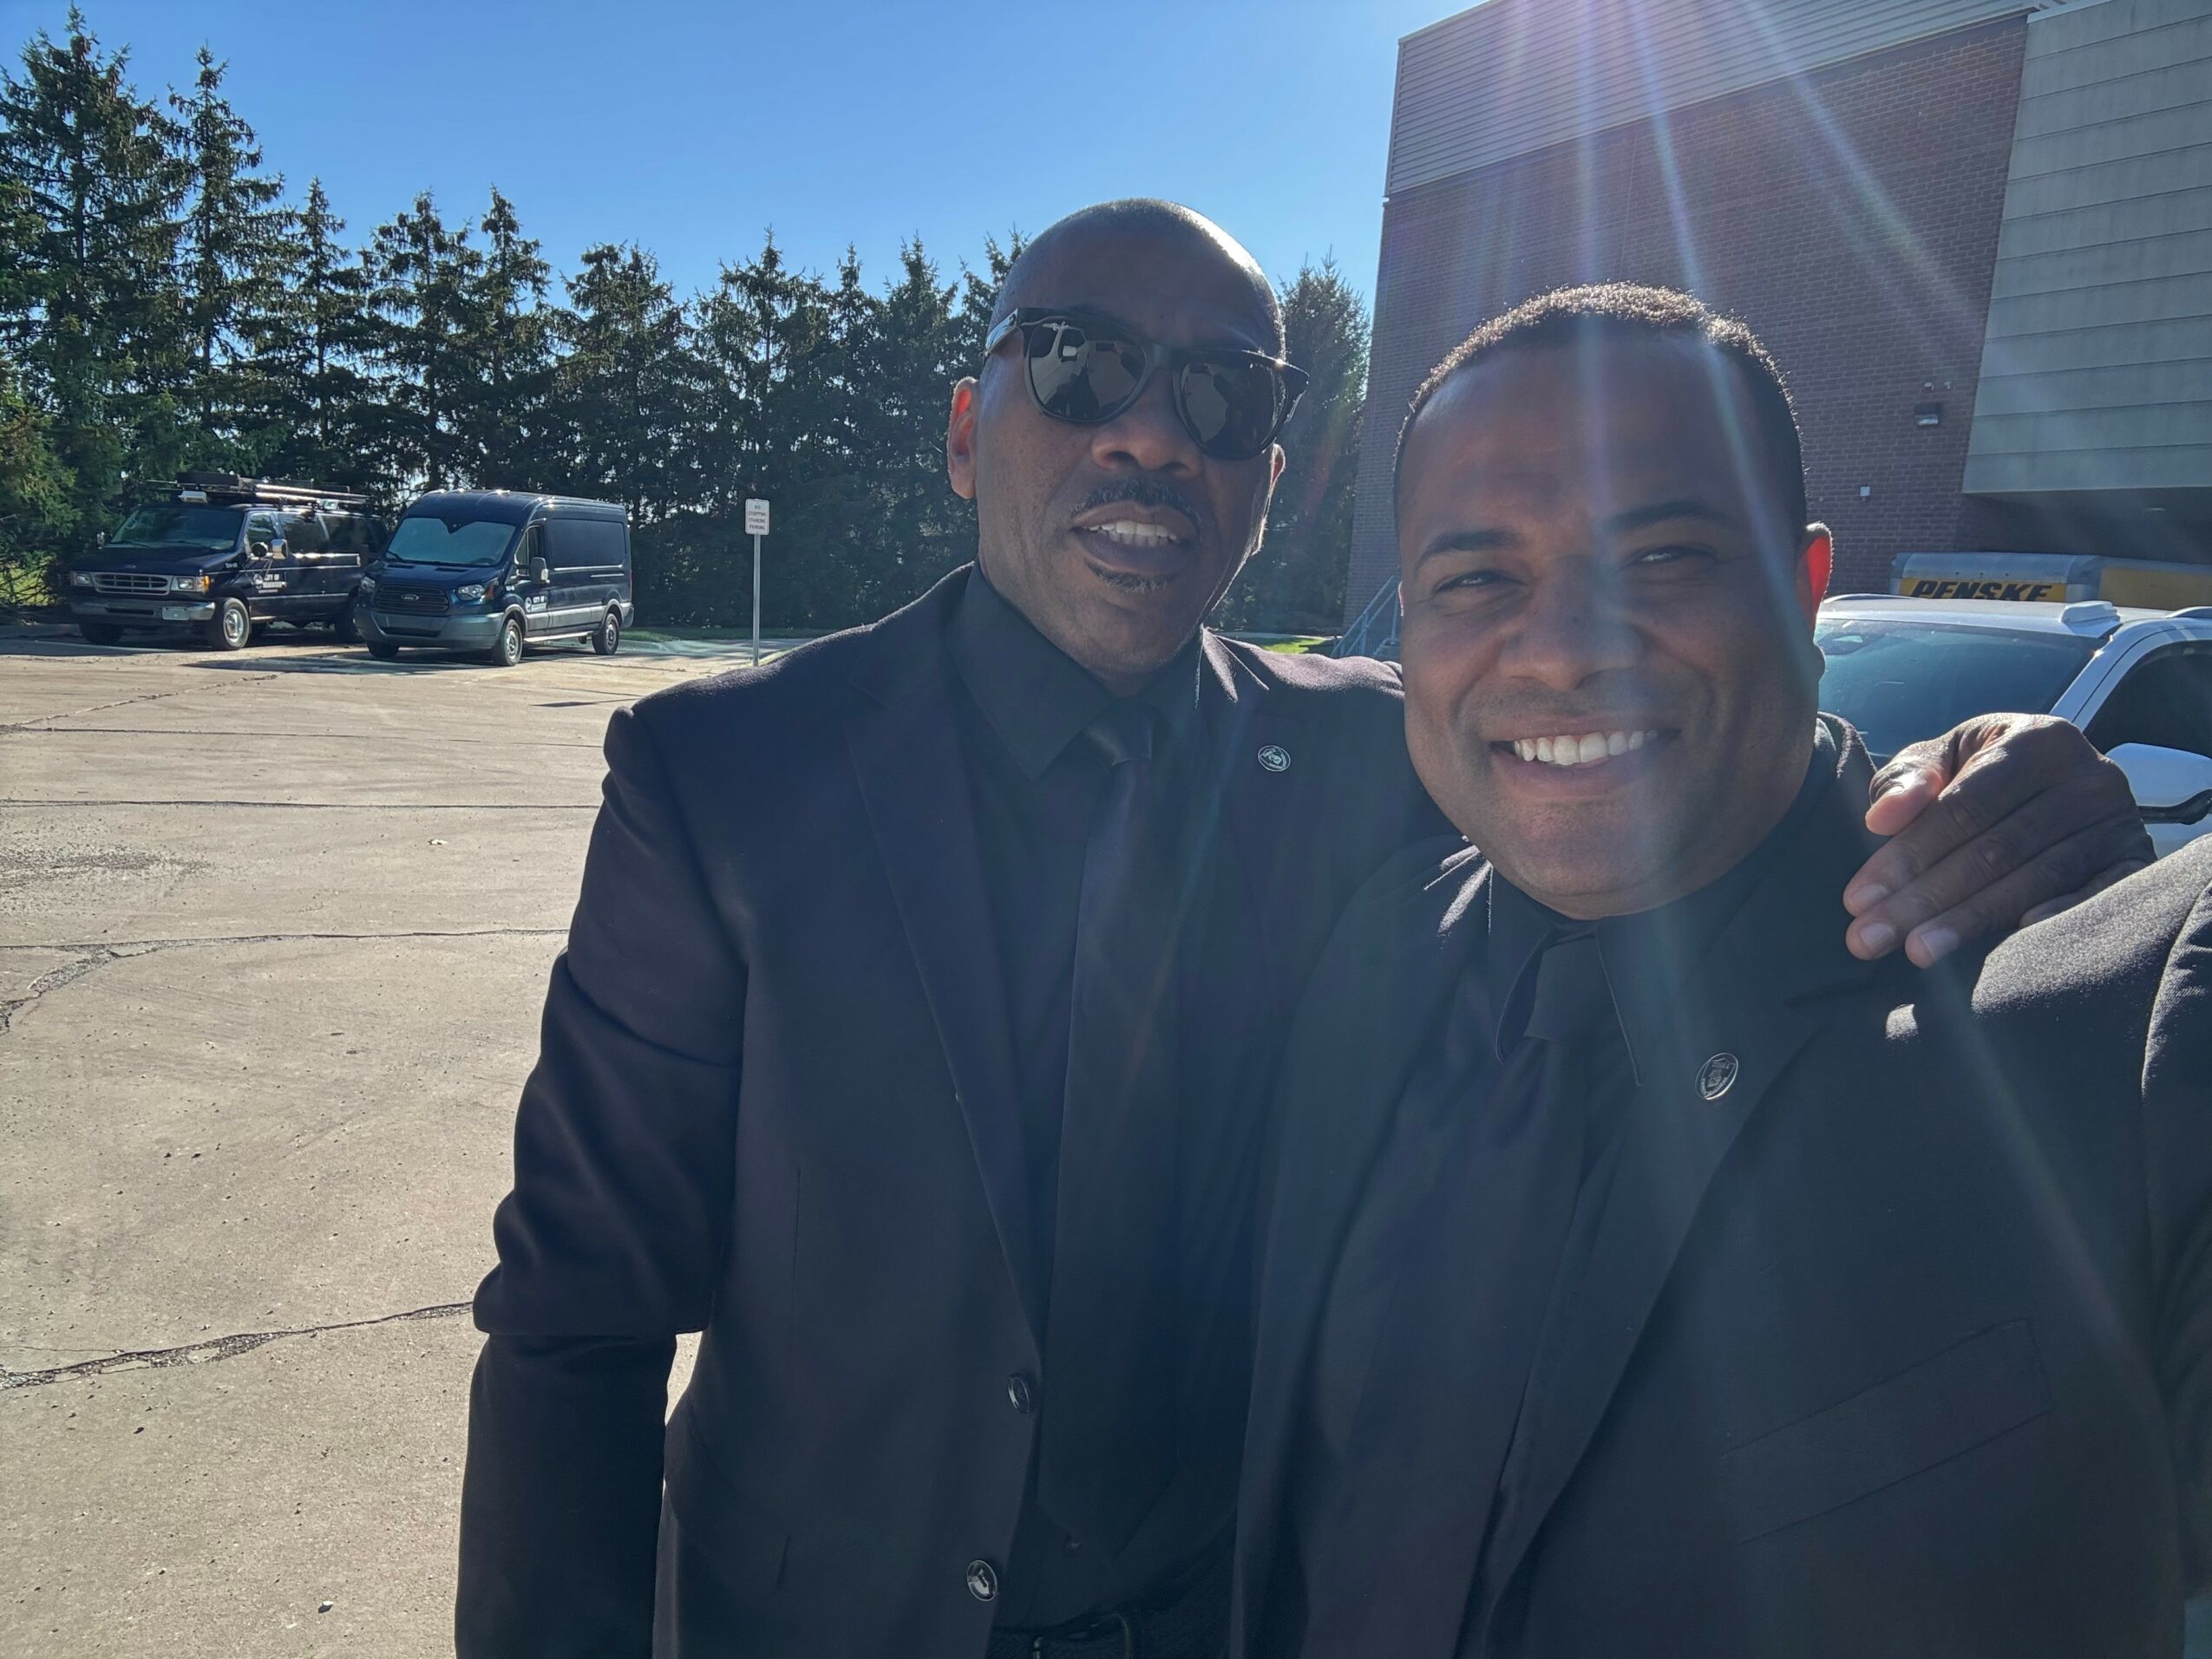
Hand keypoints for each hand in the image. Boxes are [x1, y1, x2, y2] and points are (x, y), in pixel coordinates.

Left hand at [1842, 714, 2150, 965]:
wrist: (2059, 784)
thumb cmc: (1983, 775)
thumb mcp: (1944, 761)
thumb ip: (1908, 780)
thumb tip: (1883, 818)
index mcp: (2037, 739)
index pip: (1963, 808)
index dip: (1907, 855)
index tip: (1856, 900)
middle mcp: (2088, 777)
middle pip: (1995, 849)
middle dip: (1924, 898)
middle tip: (1870, 939)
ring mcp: (2119, 822)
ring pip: (2035, 879)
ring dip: (1970, 921)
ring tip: (1915, 952)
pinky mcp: (2137, 861)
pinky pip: (2097, 896)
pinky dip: (2056, 918)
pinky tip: (2012, 944)